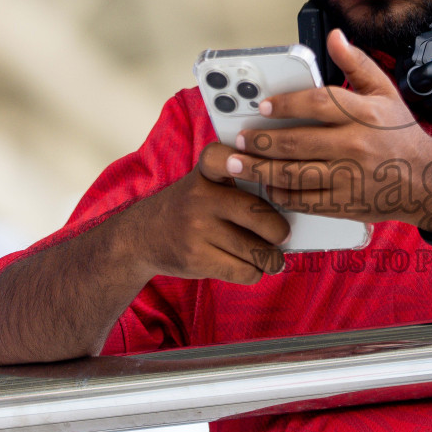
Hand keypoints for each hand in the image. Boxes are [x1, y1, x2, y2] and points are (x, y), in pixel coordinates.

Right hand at [127, 142, 290, 283]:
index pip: (224, 158)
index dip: (249, 162)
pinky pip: (244, 271)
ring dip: (271, 259)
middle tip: (284, 236)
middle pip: (257, 214)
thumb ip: (239, 185)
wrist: (142, 237)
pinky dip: (255, 272)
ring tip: (273, 257)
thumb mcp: (205, 184)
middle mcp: (200, 198)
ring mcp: (197, 230)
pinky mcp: (196, 258)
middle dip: (279, 231)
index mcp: (205, 172)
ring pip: (256, 250)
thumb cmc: (189, 208)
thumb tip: (289, 205)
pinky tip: (252, 266)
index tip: (268, 168)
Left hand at [223, 29, 431, 228]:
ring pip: (294, 174)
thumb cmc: (401, 135)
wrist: (426, 180)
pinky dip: (282, 194)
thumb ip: (356, 64)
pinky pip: (305, 200)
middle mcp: (354, 145)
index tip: (264, 106)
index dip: (286, 104)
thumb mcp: (385, 92)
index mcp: (363, 114)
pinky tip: (269, 186)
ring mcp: (348, 177)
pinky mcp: (345, 203)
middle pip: (296, 142)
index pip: (317, 103)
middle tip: (241, 139)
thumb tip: (334, 36)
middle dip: (261, 141)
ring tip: (239, 164)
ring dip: (261, 169)